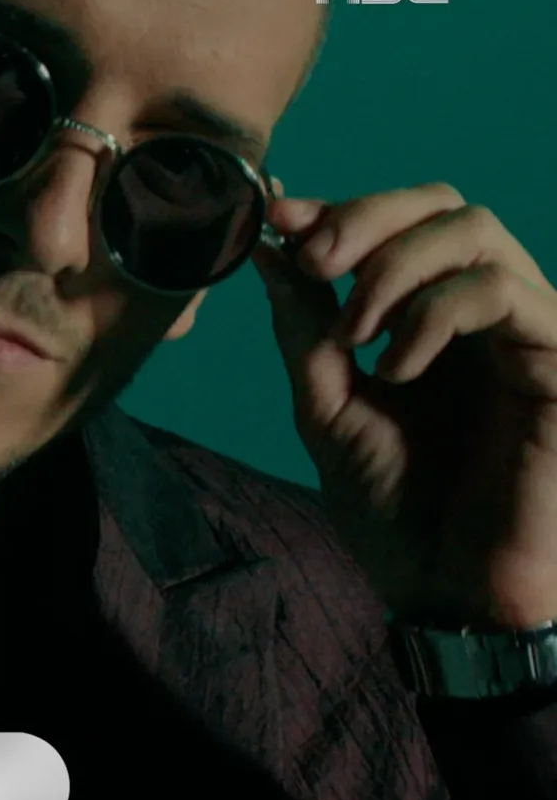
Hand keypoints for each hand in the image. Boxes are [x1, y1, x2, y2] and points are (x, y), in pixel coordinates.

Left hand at [251, 181, 556, 629]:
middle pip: (442, 204)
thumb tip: (272, 248)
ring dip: (392, 267)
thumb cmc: (396, 513)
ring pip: (475, 229)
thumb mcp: (327, 409)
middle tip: (314, 261)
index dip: (338, 209)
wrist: (445, 595)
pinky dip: (434, 313)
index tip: (275, 216)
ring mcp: (527, 334)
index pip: (400, 224)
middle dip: (364, 218)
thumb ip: (306, 329)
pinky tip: (397, 369)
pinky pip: (503, 292)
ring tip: (354, 336)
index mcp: (433, 321)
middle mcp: (484, 317)